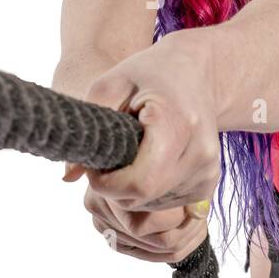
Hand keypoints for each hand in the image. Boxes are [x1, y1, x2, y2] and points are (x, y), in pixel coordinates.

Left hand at [63, 31, 220, 261]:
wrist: (196, 70)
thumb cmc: (149, 73)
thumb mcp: (110, 85)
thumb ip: (89, 129)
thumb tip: (69, 176)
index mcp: (178, 126)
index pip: (139, 184)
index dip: (107, 183)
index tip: (95, 164)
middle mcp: (201, 155)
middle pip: (143, 199)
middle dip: (115, 189)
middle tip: (108, 158)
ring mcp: (209, 173)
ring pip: (152, 207)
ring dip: (131, 191)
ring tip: (131, 155)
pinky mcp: (209, 185)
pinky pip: (167, 206)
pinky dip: (148, 193)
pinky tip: (147, 164)